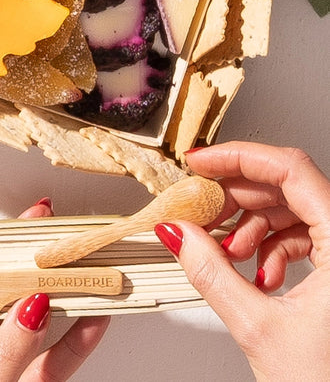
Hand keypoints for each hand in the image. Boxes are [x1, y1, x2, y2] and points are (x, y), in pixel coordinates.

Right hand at [159, 141, 329, 381]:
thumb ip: (210, 272)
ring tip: (228, 253)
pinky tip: (256, 274)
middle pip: (291, 187)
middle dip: (238, 198)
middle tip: (200, 209)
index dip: (239, 158)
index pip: (291, 170)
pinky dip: (274, 246)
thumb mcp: (259, 328)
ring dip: (254, 225)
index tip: (199, 162)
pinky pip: (311, 236)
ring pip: (298, 211)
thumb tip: (176, 231)